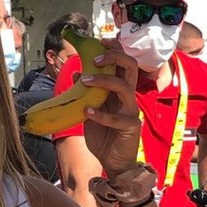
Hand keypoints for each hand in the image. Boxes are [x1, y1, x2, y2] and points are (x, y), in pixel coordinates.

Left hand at [80, 43, 141, 176]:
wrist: (113, 163)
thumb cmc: (104, 137)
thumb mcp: (90, 112)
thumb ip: (85, 94)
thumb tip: (76, 72)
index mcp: (119, 91)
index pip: (122, 63)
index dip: (113, 50)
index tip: (98, 42)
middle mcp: (127, 97)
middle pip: (130, 66)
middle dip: (113, 57)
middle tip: (94, 59)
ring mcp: (131, 111)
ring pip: (124, 87)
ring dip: (103, 80)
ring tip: (84, 80)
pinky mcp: (130, 127)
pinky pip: (117, 117)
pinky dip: (100, 113)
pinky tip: (86, 112)